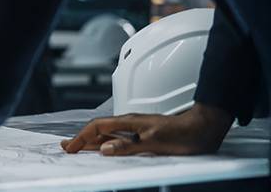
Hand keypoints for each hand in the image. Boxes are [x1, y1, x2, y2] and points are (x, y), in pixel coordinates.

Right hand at [61, 102, 234, 155]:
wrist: (203, 129)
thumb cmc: (183, 134)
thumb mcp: (154, 142)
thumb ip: (128, 145)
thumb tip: (104, 148)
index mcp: (129, 122)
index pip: (97, 127)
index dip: (82, 137)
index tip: (70, 148)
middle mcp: (130, 123)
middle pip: (99, 129)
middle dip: (81, 138)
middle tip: (67, 146)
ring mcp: (137, 128)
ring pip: (108, 134)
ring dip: (92, 141)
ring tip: (80, 147)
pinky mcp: (144, 134)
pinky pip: (118, 138)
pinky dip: (106, 143)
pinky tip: (106, 148)